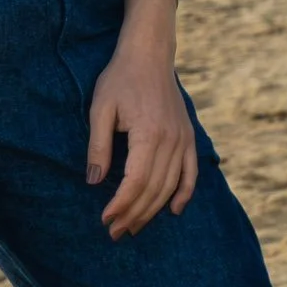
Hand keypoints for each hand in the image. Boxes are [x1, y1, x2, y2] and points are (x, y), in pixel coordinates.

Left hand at [87, 28, 198, 235]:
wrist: (149, 54)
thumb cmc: (120, 79)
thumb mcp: (101, 109)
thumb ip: (99, 147)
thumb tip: (95, 181)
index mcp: (149, 134)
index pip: (135, 182)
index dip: (121, 205)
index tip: (105, 220)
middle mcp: (170, 140)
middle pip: (153, 190)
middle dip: (134, 215)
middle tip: (115, 232)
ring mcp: (183, 139)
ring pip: (170, 186)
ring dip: (153, 211)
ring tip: (134, 227)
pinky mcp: (188, 137)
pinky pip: (191, 172)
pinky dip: (184, 194)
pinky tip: (174, 211)